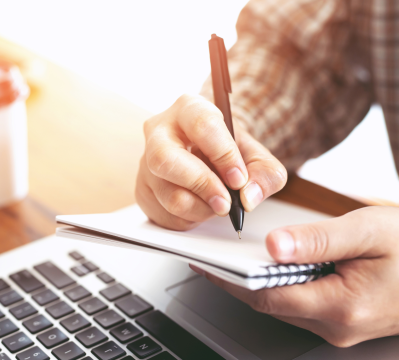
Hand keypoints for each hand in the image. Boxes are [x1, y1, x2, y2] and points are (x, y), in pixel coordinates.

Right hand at [135, 94, 286, 229]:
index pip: (202, 126)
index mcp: (189, 109)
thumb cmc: (227, 150)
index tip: (239, 179)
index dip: (223, 155)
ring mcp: (146, 161)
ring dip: (201, 208)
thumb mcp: (256, 156)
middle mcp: (159, 131)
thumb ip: (265, 174)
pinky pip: (164, 213)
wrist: (208, 155)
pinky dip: (190, 218)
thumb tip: (248, 197)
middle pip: (166, 160)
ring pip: (169, 194)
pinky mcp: (142, 188)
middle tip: (226, 202)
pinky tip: (200, 206)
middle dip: (202, 186)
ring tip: (217, 204)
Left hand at [191, 206, 398, 346]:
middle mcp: (338, 325)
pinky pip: (300, 304)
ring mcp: (341, 327)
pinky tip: (270, 266)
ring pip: (284, 306)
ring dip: (257, 284)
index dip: (231, 281)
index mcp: (342, 306)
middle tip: (212, 257)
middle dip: (238, 281)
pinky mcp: (342, 320)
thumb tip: (274, 246)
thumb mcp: (367, 231)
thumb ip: (318, 240)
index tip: (207, 263)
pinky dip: (279, 285)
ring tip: (233, 257)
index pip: (266, 297)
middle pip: (270, 304)